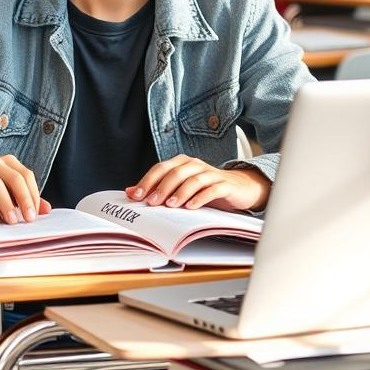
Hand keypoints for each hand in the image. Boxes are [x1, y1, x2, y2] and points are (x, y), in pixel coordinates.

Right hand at [0, 156, 51, 223]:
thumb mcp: (7, 194)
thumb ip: (25, 199)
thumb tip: (47, 209)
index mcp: (9, 162)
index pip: (26, 175)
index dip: (33, 194)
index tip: (35, 214)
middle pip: (15, 178)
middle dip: (24, 199)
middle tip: (29, 219)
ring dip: (6, 205)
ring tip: (12, 221)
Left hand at [127, 156, 270, 212]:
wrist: (238, 187)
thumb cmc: (205, 187)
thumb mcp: (180, 187)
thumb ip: (157, 187)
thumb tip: (130, 192)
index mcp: (182, 163)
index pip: (161, 168)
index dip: (147, 181)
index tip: (136, 195)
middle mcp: (195, 165)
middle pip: (176, 172)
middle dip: (162, 187)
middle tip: (152, 202)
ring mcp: (211, 174)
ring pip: (193, 180)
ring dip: (180, 192)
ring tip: (170, 205)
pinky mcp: (224, 185)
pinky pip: (211, 189)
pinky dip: (200, 198)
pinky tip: (191, 207)